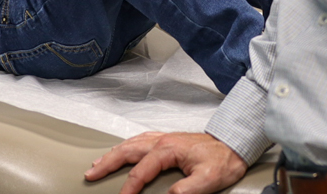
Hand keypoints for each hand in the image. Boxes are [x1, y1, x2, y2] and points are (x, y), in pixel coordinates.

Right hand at [84, 132, 247, 193]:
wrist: (235, 143)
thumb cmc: (223, 160)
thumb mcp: (207, 180)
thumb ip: (185, 191)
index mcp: (169, 149)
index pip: (142, 170)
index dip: (130, 187)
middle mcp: (164, 140)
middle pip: (130, 149)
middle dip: (108, 162)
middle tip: (90, 173)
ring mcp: (166, 138)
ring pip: (133, 142)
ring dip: (115, 152)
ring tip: (100, 162)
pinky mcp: (170, 140)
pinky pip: (142, 140)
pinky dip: (128, 145)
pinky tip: (125, 149)